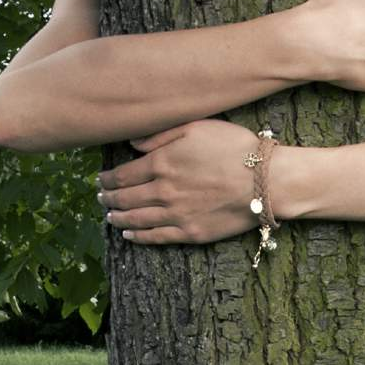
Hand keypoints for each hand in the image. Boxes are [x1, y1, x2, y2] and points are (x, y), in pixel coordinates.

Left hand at [96, 119, 263, 245]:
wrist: (264, 181)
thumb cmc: (235, 148)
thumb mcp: (197, 127)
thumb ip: (161, 135)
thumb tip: (133, 143)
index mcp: (162, 163)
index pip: (123, 175)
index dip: (108, 179)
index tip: (100, 179)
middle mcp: (163, 191)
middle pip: (125, 198)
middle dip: (109, 198)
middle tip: (100, 198)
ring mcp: (176, 214)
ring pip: (136, 219)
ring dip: (118, 217)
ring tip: (109, 215)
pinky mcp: (190, 232)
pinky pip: (156, 237)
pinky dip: (138, 236)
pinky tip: (128, 234)